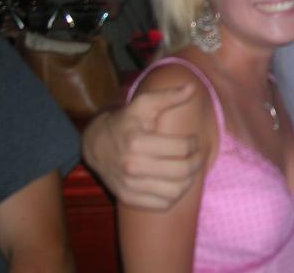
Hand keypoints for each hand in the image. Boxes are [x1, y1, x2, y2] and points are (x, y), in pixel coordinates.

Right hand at [82, 85, 202, 208]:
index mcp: (137, 142)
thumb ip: (168, 96)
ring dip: (189, 181)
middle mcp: (132, 166)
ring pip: (175, 191)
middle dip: (196, 162)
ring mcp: (129, 185)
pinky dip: (174, 196)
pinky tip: (176, 183)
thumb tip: (192, 88)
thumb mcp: (143, 104)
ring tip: (190, 169)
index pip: (182, 148)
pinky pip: (161, 204)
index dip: (194, 144)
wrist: (95, 144)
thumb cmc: (125, 121)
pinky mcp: (127, 198)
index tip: (194, 141)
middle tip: (198, 156)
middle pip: (181, 171)